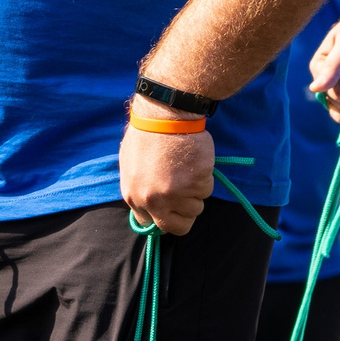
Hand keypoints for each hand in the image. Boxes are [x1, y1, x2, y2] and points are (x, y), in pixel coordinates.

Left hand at [120, 106, 214, 234]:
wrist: (164, 114)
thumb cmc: (147, 135)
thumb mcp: (131, 167)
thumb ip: (141, 192)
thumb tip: (150, 209)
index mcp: (135, 197)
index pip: (156, 226)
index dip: (169, 218)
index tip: (174, 209)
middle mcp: (155, 200)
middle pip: (180, 226)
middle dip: (187, 212)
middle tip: (187, 192)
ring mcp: (177, 192)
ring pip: (197, 207)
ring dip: (196, 191)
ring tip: (187, 168)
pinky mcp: (197, 181)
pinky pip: (208, 189)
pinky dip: (205, 177)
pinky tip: (194, 160)